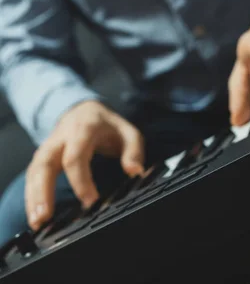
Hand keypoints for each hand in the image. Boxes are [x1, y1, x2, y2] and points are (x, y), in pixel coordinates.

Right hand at [25, 100, 144, 230]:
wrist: (84, 110)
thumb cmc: (108, 125)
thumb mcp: (128, 132)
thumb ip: (134, 151)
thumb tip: (135, 171)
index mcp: (83, 129)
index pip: (76, 157)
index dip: (81, 180)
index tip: (90, 202)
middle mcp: (61, 138)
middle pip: (45, 164)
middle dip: (43, 191)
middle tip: (45, 217)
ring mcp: (48, 147)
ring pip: (35, 171)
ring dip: (33, 197)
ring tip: (37, 222)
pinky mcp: (42, 157)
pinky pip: (33, 176)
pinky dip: (31, 195)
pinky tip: (35, 214)